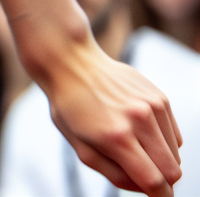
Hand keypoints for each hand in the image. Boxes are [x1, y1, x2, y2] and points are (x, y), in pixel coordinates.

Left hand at [37, 38, 182, 196]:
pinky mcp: (160, 97)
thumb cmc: (70, 109)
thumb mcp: (81, 147)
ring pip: (176, 153)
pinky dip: (163, 141)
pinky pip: (174, 134)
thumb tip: (146, 189)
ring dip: (161, 159)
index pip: (154, 181)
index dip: (159, 196)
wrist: (71, 63)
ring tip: (134, 146)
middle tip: (143, 175)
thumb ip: (115, 174)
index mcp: (116, 138)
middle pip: (172, 171)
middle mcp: (139, 121)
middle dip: (162, 181)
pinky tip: (139, 130)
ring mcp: (153, 107)